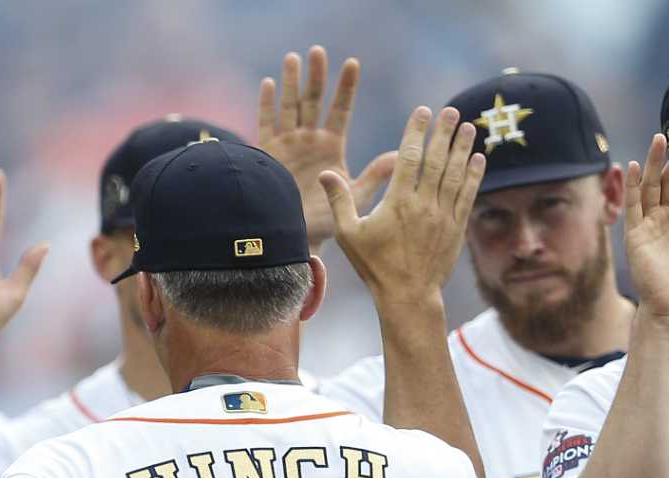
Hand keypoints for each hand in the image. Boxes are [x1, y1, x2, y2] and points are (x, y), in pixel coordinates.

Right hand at [258, 47, 397, 248]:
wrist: (296, 236)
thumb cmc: (327, 219)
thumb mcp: (356, 195)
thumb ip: (376, 175)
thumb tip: (402, 155)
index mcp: (331, 145)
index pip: (341, 109)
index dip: (346, 87)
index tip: (353, 63)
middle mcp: (309, 139)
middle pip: (313, 100)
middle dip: (316, 76)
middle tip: (319, 50)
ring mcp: (287, 143)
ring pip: (289, 106)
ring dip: (291, 82)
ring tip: (294, 58)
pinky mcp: (268, 153)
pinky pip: (266, 124)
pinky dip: (267, 104)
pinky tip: (270, 83)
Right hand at [322, 106, 483, 307]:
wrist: (408, 295)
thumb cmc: (375, 265)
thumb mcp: (349, 234)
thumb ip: (340, 200)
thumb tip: (325, 172)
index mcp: (398, 202)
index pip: (408, 157)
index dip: (416, 131)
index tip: (423, 111)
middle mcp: (423, 204)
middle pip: (436, 160)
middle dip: (444, 132)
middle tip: (451, 110)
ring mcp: (443, 216)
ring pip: (455, 174)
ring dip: (462, 148)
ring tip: (468, 126)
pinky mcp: (456, 228)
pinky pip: (467, 195)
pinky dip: (474, 175)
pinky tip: (479, 158)